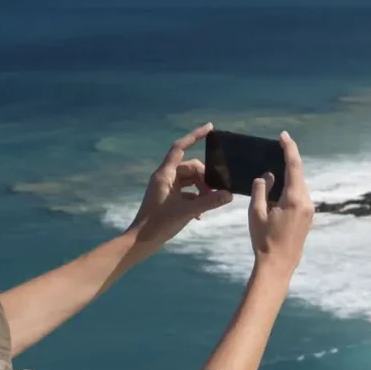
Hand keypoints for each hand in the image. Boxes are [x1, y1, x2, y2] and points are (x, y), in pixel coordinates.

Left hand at [128, 123, 231, 248]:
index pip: (180, 148)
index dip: (194, 136)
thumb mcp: (186, 212)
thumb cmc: (158, 224)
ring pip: (190, 181)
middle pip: (190, 168)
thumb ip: (208, 202)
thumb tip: (229, 194)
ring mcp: (167, 188)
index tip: (210, 128)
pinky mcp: (169, 199)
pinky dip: (196, 200)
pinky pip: (187, 193)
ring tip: (210, 204)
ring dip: (201, 190)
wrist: (141, 242)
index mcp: (165, 174)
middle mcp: (165, 177)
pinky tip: (201, 215)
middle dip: (204, 178)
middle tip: (216, 192)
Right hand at [248, 132, 312, 270]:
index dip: (289, 148)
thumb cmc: (264, 240)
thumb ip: (262, 190)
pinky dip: (291, 189)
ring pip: (299, 186)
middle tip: (275, 150)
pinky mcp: (308, 218)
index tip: (284, 136)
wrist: (278, 266)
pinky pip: (300, 196)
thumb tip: (267, 176)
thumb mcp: (257, 213)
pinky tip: (279, 192)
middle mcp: (306, 202)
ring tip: (273, 174)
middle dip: (288, 162)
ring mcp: (310, 211)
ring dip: (288, 178)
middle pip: (298, 175)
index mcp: (294, 198)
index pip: (294, 166)